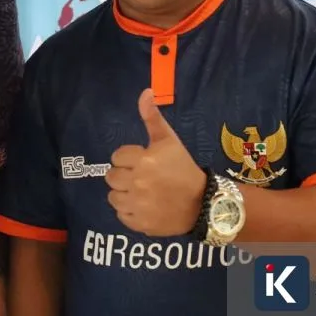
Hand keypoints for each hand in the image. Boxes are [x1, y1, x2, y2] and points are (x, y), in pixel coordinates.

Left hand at [105, 88, 206, 236]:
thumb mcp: (169, 140)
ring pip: (113, 197)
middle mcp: (138, 182)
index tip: (142, 162)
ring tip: (140, 192)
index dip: (128, 158)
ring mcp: (138, 205)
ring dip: (123, 194)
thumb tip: (145, 92)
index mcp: (144, 160)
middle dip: (123, 175)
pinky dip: (129, 212)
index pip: (116, 156)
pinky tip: (143, 206)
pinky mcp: (140, 223)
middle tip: (140, 177)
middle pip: (111, 177)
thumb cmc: (183, 168)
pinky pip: (121, 215)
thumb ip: (152, 117)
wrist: (203, 203)